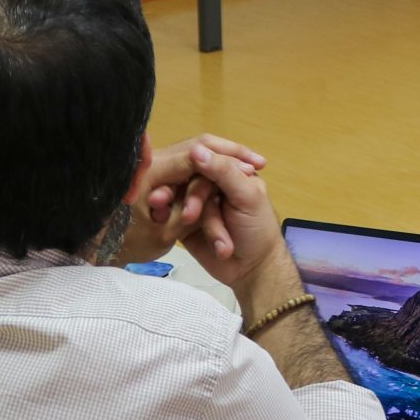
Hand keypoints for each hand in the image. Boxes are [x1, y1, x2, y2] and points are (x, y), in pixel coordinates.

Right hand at [177, 144, 293, 300]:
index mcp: (229, 172)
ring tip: (191, 228)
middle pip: (190, 181)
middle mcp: (211, 185)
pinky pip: (171, 217)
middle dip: (192, 200)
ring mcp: (196, 204)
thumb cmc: (257, 228)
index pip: (206, 160)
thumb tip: (196, 149)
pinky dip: (170, 222)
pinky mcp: (183, 224)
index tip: (184, 175)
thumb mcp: (247, 196)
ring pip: (180, 200)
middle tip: (191, 216)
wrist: (252, 270)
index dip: (194, 167)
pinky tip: (163, 224)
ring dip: (185, 215)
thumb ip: (224, 172)